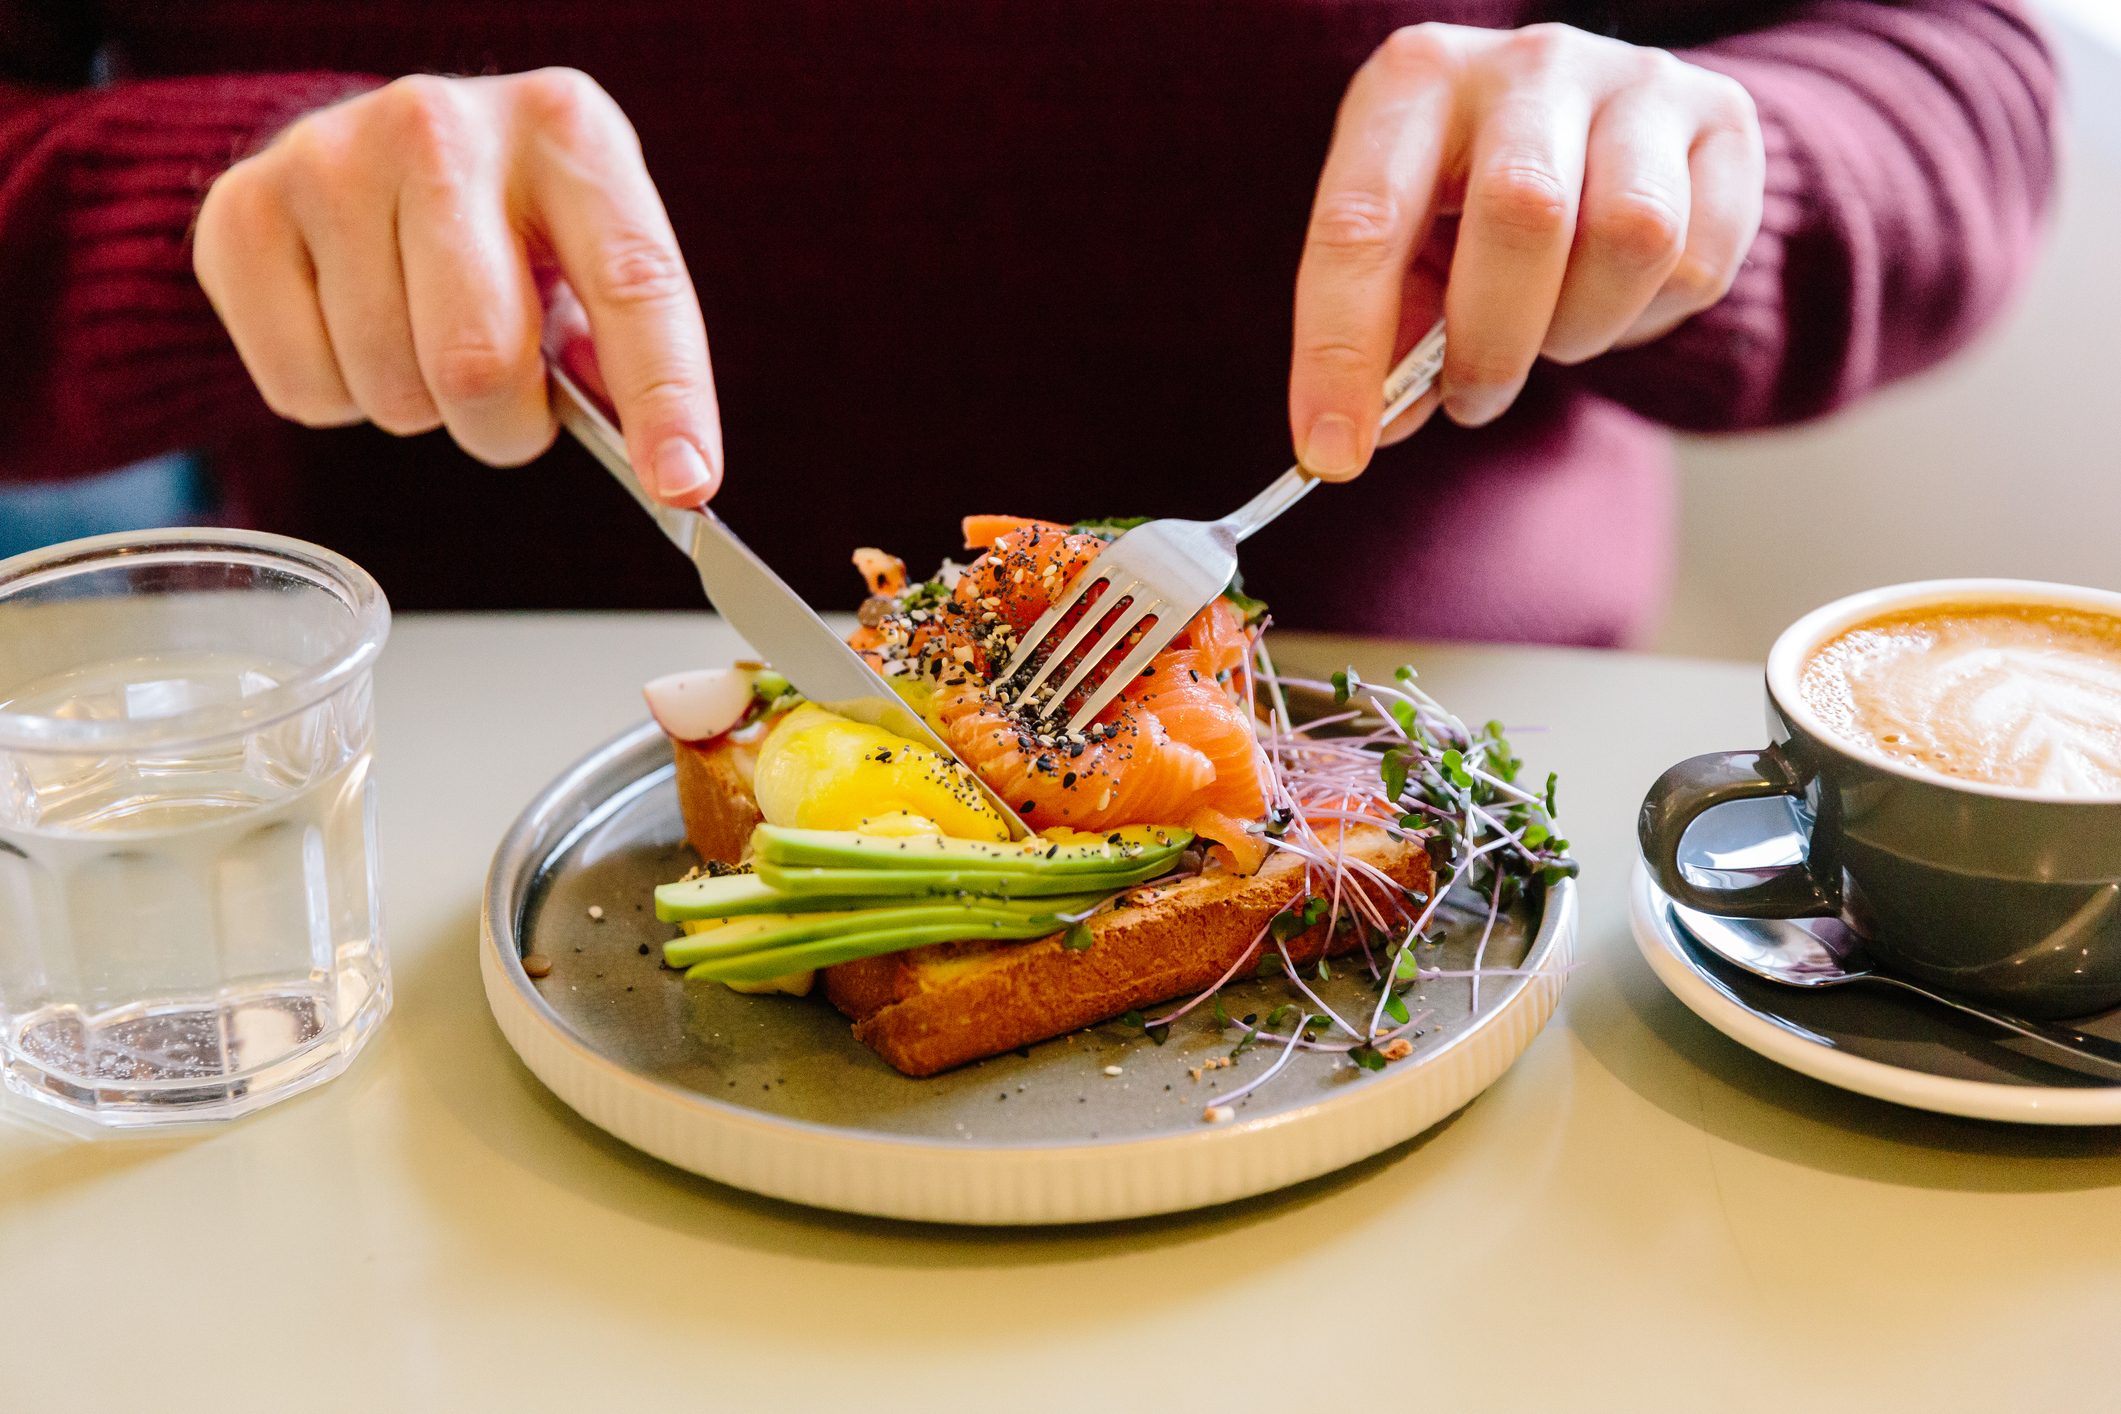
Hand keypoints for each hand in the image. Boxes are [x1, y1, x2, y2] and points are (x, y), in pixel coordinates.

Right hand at [194, 69, 721, 504]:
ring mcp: (329, 160)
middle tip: (506, 398)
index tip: (683, 484)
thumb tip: (666, 469)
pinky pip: (303, 391)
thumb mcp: (588, 255)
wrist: (380, 146)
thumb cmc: (511, 223)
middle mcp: (443, 128)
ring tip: (422, 334)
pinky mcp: (240, 212)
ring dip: (419, 408)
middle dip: (504, 425)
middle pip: (479, 362)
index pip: (633, 284)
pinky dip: (339, 398)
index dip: (665, 398)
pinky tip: (354, 327)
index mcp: (567, 131)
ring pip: (389, 390)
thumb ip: (626, 353)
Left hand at [1290, 23, 1764, 477]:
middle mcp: (1529, 64)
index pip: (1362, 222)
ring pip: (1633, 237)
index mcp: (1417, 82)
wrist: (1601, 122)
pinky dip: (1650, 318)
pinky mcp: (1723, 118)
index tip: (1334, 452)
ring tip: (1551, 331)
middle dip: (1490, 344)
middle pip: (1522, 214)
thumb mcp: (1408, 245)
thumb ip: (1388, 330)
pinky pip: (1700, 261)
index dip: (1341, 351)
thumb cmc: (1472, 197)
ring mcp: (1637, 80)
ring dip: (1579, 329)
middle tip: (1471, 399)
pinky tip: (1615, 299)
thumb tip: (1374, 428)